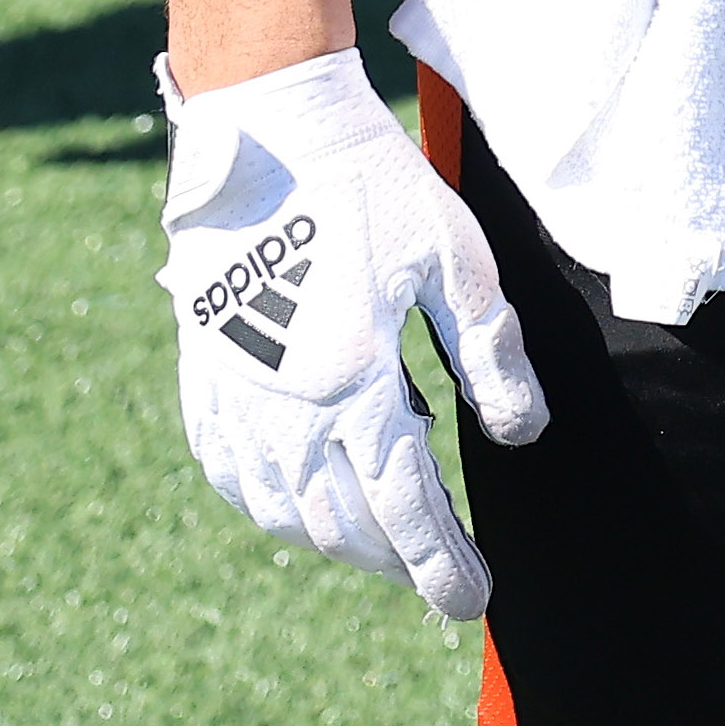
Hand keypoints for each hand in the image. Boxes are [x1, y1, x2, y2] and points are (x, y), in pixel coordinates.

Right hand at [157, 47, 546, 615]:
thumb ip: (489, 351)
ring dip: (338, 540)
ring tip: (384, 535)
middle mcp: (284, 408)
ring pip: (285, 514)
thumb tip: (522, 432)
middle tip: (440, 573)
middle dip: (398, 562)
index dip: (442, 563)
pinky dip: (275, 505)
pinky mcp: (202, 374)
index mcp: (352, 381)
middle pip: (344, 527)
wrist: (265, 126)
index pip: (406, 510)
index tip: (474, 599)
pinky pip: (234, 477)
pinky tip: (304, 495)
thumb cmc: (366, 180)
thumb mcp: (452, 255)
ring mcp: (233, 396)